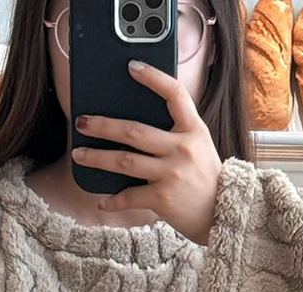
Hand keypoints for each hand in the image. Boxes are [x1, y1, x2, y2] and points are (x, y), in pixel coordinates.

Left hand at [70, 60, 221, 245]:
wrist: (224, 212)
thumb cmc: (205, 178)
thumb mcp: (199, 146)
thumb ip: (176, 132)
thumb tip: (135, 125)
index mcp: (193, 129)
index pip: (175, 94)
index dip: (153, 77)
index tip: (131, 67)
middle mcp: (182, 148)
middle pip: (134, 131)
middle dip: (103, 125)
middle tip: (81, 122)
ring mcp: (172, 173)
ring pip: (125, 161)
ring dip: (97, 158)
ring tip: (78, 155)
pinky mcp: (163, 198)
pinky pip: (130, 196)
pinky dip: (113, 201)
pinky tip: (101, 201)